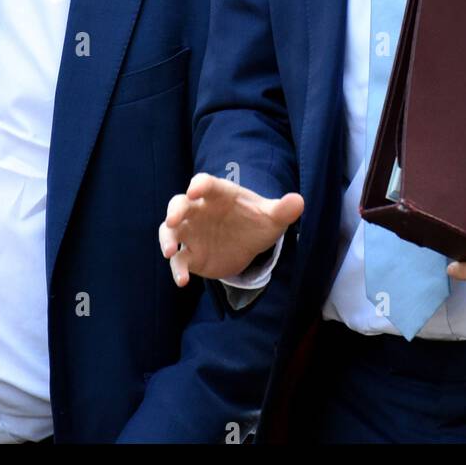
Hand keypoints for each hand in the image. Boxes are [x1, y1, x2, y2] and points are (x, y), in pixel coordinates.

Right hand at [158, 173, 304, 286]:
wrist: (248, 243)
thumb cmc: (256, 221)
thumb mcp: (272, 216)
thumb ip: (283, 209)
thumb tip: (299, 201)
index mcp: (218, 194)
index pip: (205, 183)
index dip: (199, 185)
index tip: (196, 190)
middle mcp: (199, 210)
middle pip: (179, 205)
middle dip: (175, 211)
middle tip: (173, 220)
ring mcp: (191, 232)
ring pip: (170, 231)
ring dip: (167, 239)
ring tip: (169, 251)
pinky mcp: (190, 254)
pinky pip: (179, 260)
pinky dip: (177, 269)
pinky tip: (182, 281)